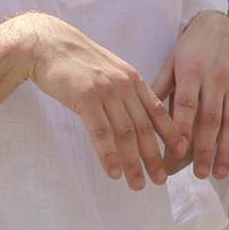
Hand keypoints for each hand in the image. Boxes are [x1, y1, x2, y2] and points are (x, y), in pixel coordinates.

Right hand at [18, 14, 181, 188]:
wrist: (47, 44)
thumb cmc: (76, 61)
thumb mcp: (110, 71)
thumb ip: (125, 90)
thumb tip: (137, 112)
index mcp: (133, 80)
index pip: (158, 111)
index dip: (171, 134)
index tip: (181, 153)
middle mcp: (124, 86)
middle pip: (144, 128)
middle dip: (155, 156)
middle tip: (161, 180)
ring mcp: (106, 92)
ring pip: (126, 134)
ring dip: (133, 163)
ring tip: (138, 184)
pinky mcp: (86, 98)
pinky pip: (101, 132)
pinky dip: (109, 155)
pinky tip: (114, 173)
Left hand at [153, 11, 228, 179]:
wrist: (224, 23)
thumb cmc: (192, 45)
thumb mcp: (172, 60)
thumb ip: (161, 88)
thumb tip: (144, 115)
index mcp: (192, 71)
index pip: (186, 105)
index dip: (181, 130)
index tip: (175, 154)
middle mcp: (216, 79)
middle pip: (210, 120)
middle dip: (205, 150)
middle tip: (199, 175)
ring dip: (226, 151)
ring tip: (218, 173)